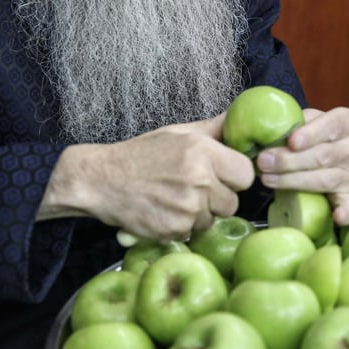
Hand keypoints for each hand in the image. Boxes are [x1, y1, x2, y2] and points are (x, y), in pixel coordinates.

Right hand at [39, 115, 254, 240]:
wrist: (103, 180)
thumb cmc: (141, 154)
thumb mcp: (178, 133)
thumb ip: (213, 128)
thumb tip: (239, 116)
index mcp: (203, 152)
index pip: (246, 174)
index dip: (235, 176)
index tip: (223, 175)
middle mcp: (199, 180)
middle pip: (233, 202)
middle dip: (218, 198)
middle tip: (196, 188)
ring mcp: (187, 208)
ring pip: (213, 220)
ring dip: (200, 214)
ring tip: (176, 198)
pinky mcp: (174, 230)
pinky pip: (192, 232)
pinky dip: (182, 225)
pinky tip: (165, 210)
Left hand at [254, 106, 348, 226]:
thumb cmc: (327, 135)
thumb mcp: (318, 120)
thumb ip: (300, 121)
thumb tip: (270, 129)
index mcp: (348, 123)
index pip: (330, 126)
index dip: (310, 134)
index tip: (291, 142)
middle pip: (321, 156)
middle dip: (289, 160)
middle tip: (264, 161)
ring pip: (324, 180)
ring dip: (293, 181)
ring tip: (268, 179)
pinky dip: (344, 212)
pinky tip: (337, 216)